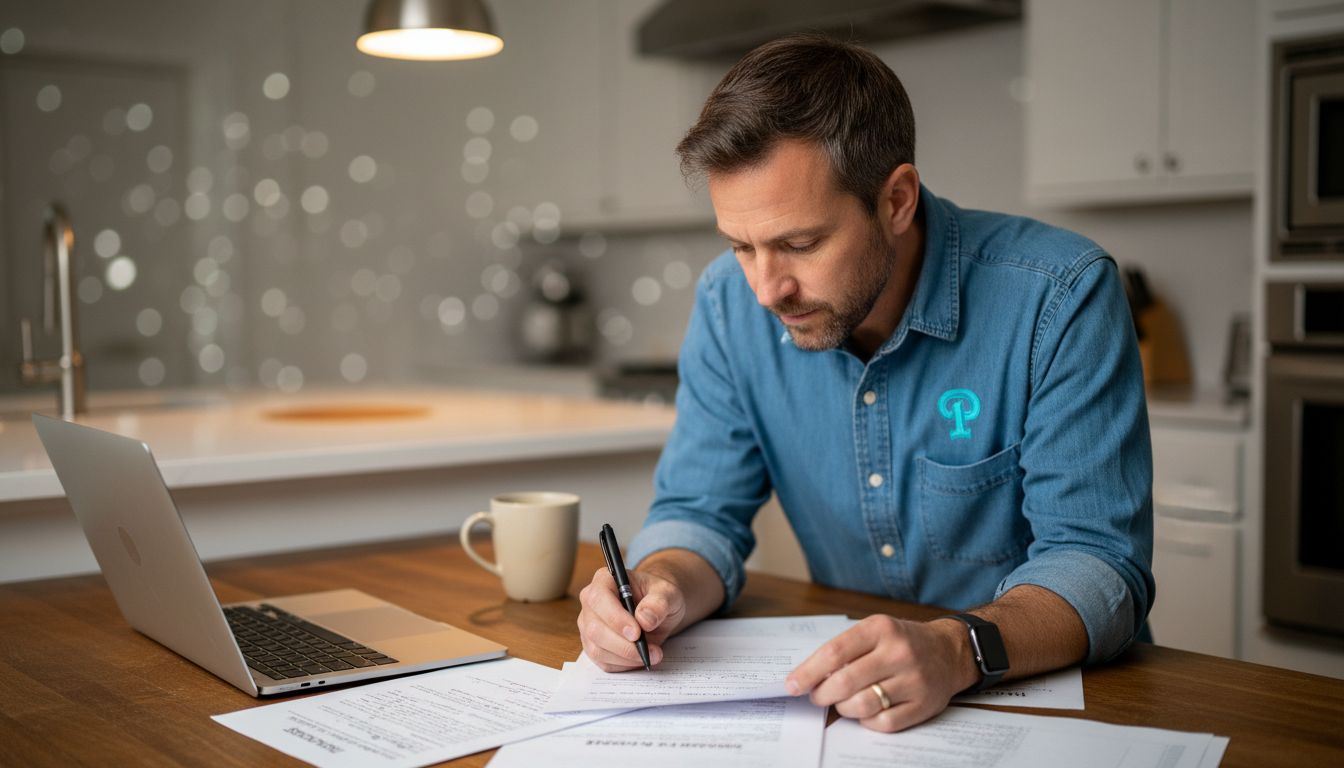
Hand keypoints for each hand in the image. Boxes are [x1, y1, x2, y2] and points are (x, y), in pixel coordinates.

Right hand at [576, 566, 688, 671]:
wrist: (656, 610)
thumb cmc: (658, 596)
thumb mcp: (668, 593)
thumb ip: (659, 603)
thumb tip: (645, 619)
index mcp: (604, 580)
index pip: (599, 599)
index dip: (615, 618)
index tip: (637, 633)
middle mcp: (591, 602)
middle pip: (595, 629)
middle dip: (624, 645)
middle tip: (651, 650)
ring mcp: (589, 625)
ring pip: (597, 649)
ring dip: (626, 658)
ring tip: (652, 654)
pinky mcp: (593, 645)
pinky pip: (603, 662)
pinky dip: (624, 665)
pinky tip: (640, 658)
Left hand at [785, 615, 974, 731]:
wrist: (949, 650)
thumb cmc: (902, 641)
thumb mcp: (875, 631)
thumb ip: (845, 649)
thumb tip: (808, 678)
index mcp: (880, 628)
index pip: (834, 652)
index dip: (808, 672)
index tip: (792, 685)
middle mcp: (898, 652)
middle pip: (845, 682)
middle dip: (822, 694)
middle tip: (816, 697)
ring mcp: (913, 680)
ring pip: (862, 705)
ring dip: (843, 709)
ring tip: (842, 703)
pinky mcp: (923, 704)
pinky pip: (884, 722)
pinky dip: (867, 721)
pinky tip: (866, 712)